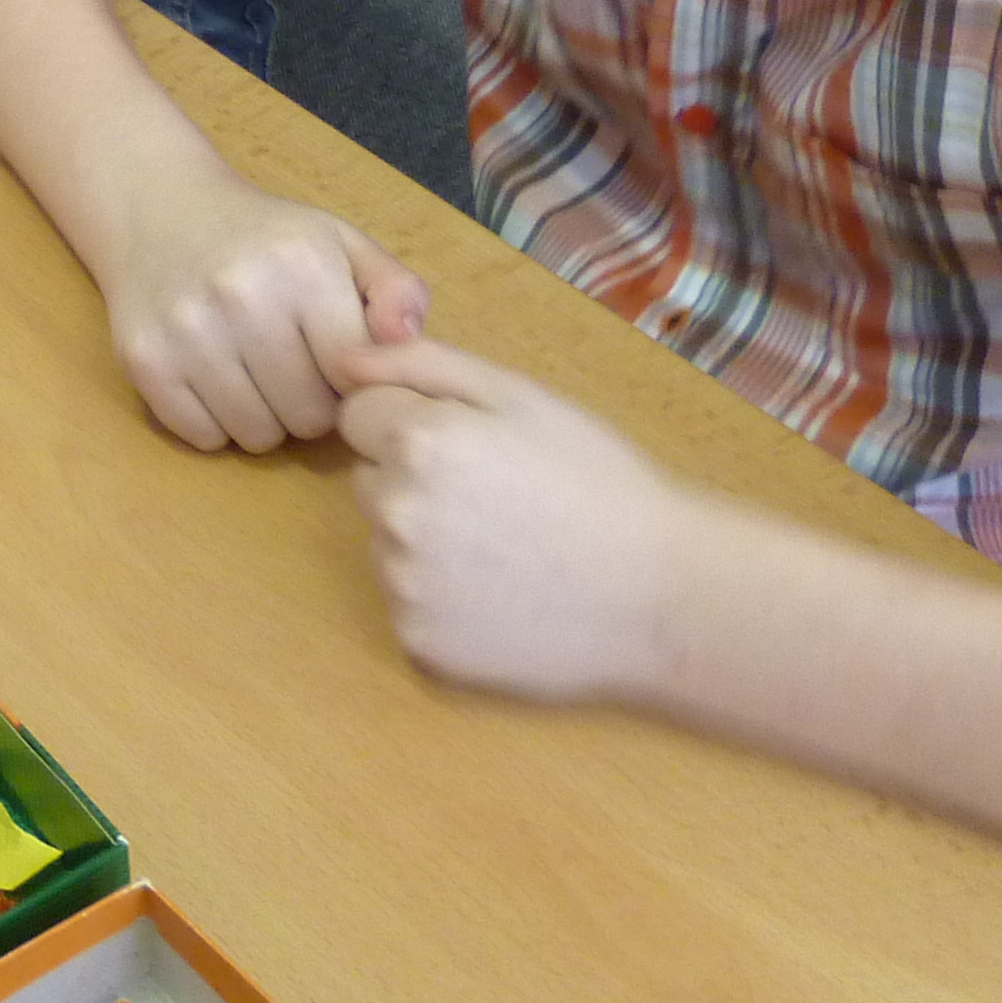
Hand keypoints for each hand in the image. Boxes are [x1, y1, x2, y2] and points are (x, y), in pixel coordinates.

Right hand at [99, 168, 425, 452]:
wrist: (158, 209)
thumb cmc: (264, 235)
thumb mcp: (340, 243)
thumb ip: (396, 290)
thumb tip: (406, 341)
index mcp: (303, 265)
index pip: (353, 378)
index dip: (352, 382)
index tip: (336, 364)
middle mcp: (242, 296)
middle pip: (307, 418)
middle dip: (310, 405)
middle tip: (293, 371)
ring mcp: (186, 331)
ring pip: (256, 437)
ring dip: (265, 420)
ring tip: (256, 377)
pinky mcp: (143, 361)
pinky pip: (202, 437)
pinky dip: (216, 424)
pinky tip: (215, 381)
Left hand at [339, 343, 690, 700]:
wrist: (659, 596)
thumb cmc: (598, 481)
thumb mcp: (521, 396)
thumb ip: (421, 365)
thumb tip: (342, 359)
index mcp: (419, 442)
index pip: (358, 416)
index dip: (412, 423)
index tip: (471, 446)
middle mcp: (396, 515)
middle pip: (371, 482)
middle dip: (414, 481)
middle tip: (497, 498)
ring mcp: (404, 586)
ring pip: (388, 544)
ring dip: (425, 542)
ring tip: (507, 550)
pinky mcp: (419, 643)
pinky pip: (409, 602)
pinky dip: (442, 599)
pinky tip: (504, 596)